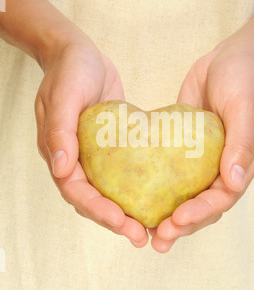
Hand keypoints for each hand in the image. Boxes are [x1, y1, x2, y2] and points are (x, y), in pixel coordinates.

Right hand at [35, 40, 147, 246]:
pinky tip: (157, 198)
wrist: (78, 53)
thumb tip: (61, 168)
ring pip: (108, 193)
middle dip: (116, 221)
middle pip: (92, 201)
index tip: (122, 222)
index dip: (97, 210)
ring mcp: (92, 156)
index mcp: (59, 154)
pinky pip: (122, 175)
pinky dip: (136, 189)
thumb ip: (60, 130)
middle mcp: (74, 161)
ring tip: (153, 228)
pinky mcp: (111, 148)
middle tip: (142, 236)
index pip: (76, 192)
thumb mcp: (65, 94)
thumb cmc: (70, 70)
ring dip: (127, 212)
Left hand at [151, 43, 253, 252]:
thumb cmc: (243, 78)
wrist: (230, 57)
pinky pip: (172, 173)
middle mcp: (224, 167)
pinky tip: (138, 198)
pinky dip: (159, 189)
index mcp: (243, 163)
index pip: (222, 197)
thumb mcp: (244, 107)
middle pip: (204, 205)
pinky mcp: (184, 149)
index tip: (176, 220)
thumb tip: (233, 183)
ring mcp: (203, 160)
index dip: (201, 213)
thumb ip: (241, 144)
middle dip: (182, 224)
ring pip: (187, 195)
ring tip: (146, 231)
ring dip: (169, 215)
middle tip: (158, 239)